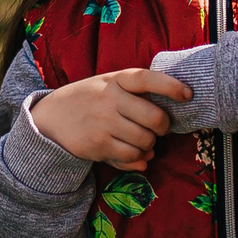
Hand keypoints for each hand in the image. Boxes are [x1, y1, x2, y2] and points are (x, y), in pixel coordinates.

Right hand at [30, 68, 191, 171]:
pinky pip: (131, 156)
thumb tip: (166, 122)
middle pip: (154, 118)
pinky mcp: (98, 145)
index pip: (147, 78)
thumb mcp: (106, 85)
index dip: (171, 86)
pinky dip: (138, 159)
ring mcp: (103, 123)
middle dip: (163, 127)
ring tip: (142, 142)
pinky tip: (133, 154)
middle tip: (159, 129)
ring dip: (149, 145)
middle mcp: (109, 99)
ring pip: (145, 140)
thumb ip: (134, 93)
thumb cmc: (86, 100)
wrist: (49, 119)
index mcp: (114, 80)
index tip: (188, 95)